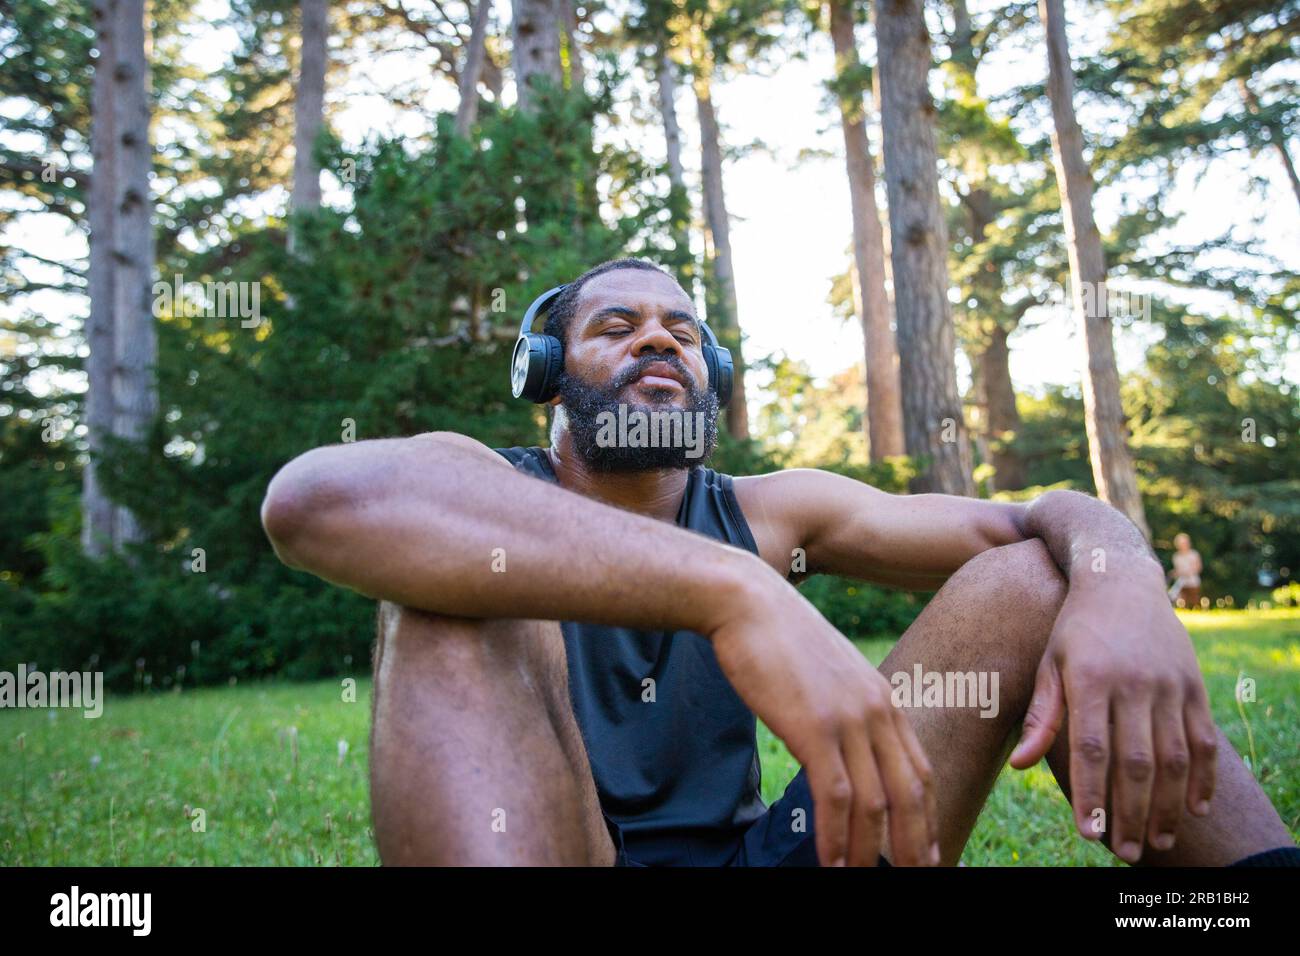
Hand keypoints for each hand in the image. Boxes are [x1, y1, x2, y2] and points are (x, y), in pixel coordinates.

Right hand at [707, 568, 939, 866]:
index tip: (926, 852)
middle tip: (915, 878)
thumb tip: (840, 747)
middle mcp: (878, 711)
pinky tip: (832, 863)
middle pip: (911, 794)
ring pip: (875, 804)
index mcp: (884, 699)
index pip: (920, 771)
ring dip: (870, 852)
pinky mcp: (815, 727)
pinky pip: (836, 796)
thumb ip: (844, 709)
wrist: (748, 603)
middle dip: (915, 846)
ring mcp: (849, 719)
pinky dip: (836, 837)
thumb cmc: (778, 639)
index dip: (927, 818)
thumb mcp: (827, 674)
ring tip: (862, 881)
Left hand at [1009, 563, 1217, 861]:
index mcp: (1091, 679)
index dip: (1092, 793)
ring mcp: (1169, 684)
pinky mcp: (1194, 684)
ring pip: (1174, 757)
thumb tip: (1019, 766)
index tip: (1088, 832)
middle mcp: (1133, 682)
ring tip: (1156, 841)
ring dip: (1167, 806)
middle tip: (1123, 851)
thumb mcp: (1049, 663)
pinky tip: (1194, 809)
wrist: (1119, 579)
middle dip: (1129, 812)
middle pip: (1136, 762)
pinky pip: (1203, 740)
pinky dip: (1203, 778)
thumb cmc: (1074, 629)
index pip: (1092, 748)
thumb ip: (1041, 717)